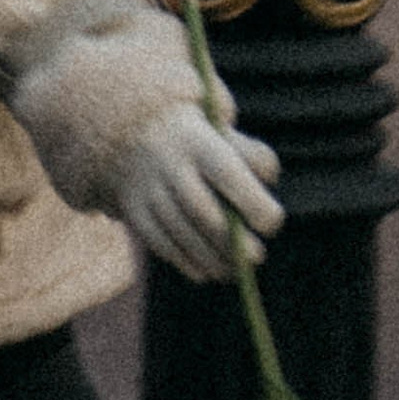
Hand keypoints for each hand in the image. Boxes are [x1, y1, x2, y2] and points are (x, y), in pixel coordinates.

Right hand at [107, 107, 283, 283]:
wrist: (127, 129)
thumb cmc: (195, 137)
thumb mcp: (221, 128)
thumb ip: (251, 153)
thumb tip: (268, 181)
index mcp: (196, 139)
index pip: (226, 171)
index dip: (252, 201)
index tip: (271, 223)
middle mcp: (169, 164)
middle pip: (201, 209)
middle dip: (231, 240)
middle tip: (257, 257)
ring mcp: (147, 189)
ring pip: (181, 231)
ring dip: (212, 257)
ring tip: (234, 269)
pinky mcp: (133, 210)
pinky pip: (159, 243)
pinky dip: (185, 262)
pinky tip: (207, 272)